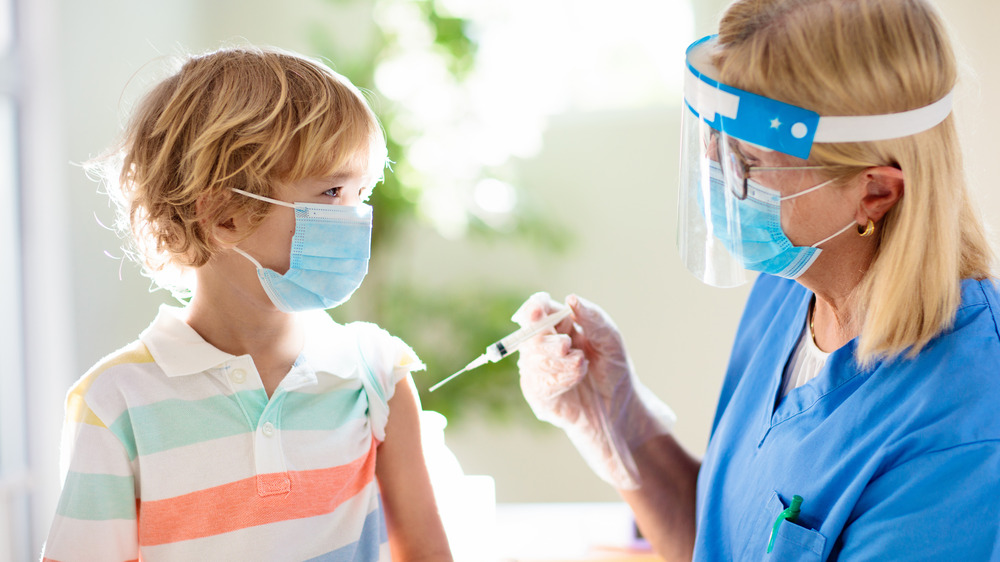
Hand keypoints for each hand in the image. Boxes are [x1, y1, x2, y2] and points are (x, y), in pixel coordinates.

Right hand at [513, 292, 675, 488]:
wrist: (618, 409)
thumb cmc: (613, 370)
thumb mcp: (610, 339)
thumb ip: (592, 317)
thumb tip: (571, 299)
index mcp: (559, 326)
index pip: (538, 310)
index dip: (534, 307)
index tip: (537, 309)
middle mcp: (543, 345)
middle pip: (530, 333)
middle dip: (548, 339)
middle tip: (567, 346)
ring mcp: (537, 370)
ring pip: (533, 358)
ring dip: (559, 361)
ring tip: (582, 365)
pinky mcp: (537, 393)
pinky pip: (538, 382)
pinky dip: (559, 378)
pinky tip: (576, 378)